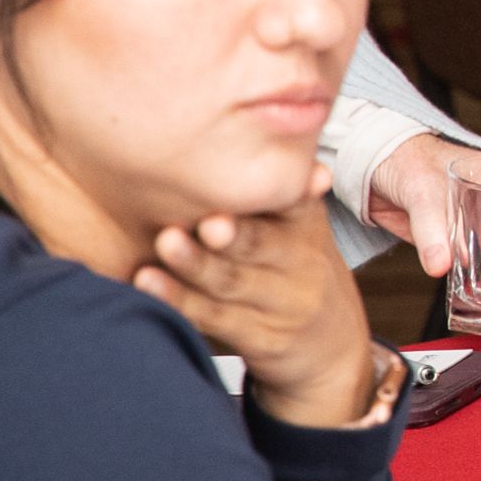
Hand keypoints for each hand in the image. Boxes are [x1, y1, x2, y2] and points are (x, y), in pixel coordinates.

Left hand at [132, 180, 384, 428]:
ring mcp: (283, 306)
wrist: (332, 350)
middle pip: (263, 245)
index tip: (257, 178)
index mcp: (307, 229)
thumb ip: (277, 194)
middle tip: (208, 220)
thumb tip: (249, 130)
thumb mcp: (303, 232)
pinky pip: (217, 319)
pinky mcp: (262, 340)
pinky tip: (148, 283)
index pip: (297, 204)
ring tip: (167, 243)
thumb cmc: (296, 275)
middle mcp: (301, 266)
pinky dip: (180, 300)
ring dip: (197, 264)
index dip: (286, 190)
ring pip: (234, 282)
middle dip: (235, 233)